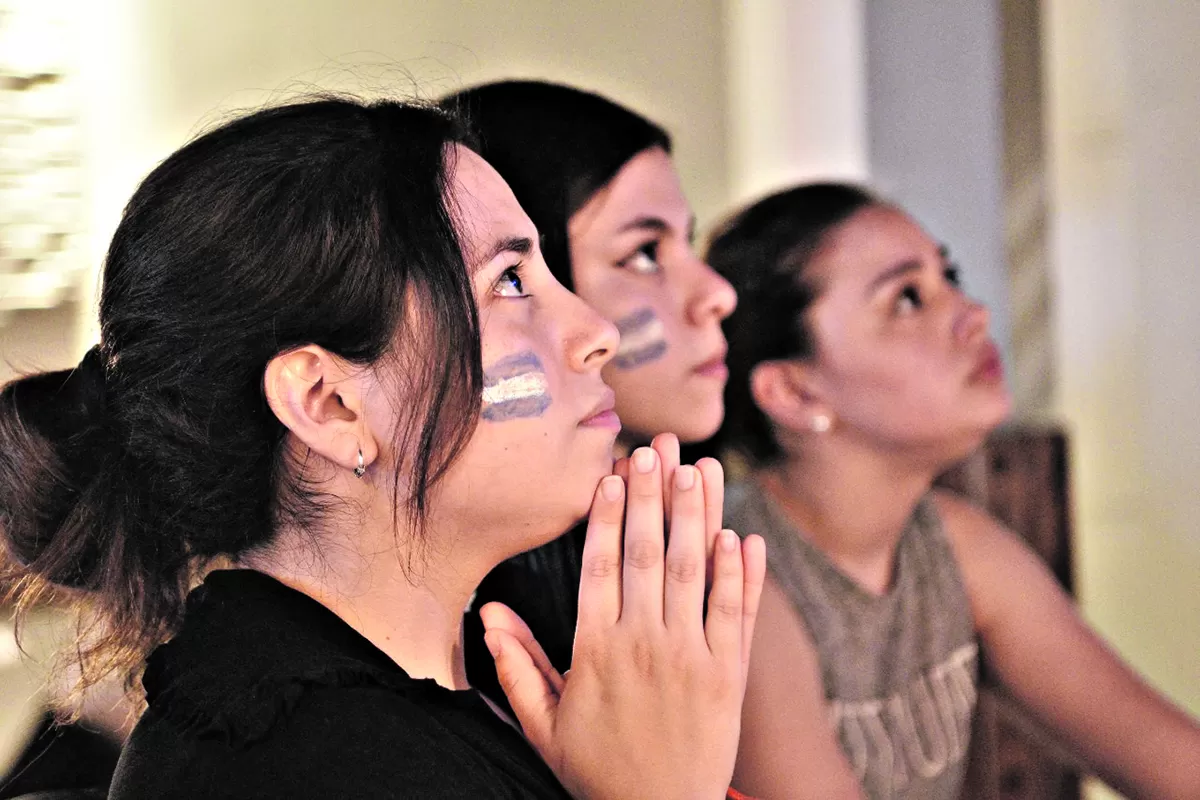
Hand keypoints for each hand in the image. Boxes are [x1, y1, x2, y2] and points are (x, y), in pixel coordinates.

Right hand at [483, 445, 765, 798]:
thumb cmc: (596, 770)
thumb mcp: (544, 725)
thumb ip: (517, 667)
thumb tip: (487, 616)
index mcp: (597, 652)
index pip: (602, 567)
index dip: (607, 516)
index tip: (612, 475)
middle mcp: (647, 645)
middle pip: (648, 556)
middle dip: (652, 497)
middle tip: (654, 450)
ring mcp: (693, 658)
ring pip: (695, 573)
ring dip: (698, 517)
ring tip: (698, 470)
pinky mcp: (729, 676)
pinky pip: (737, 614)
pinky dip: (741, 574)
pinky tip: (739, 535)